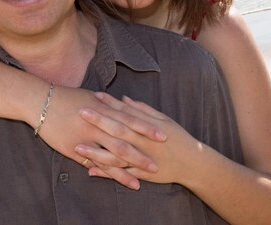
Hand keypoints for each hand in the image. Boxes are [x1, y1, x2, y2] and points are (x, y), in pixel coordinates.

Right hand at [37, 86, 165, 188]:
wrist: (40, 102)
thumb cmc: (66, 97)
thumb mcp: (90, 97)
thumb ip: (108, 104)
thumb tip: (122, 104)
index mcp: (103, 109)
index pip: (130, 119)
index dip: (147, 128)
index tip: (163, 135)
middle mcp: (97, 125)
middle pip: (124, 140)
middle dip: (142, 152)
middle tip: (158, 163)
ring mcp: (87, 138)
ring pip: (112, 156)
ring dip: (129, 168)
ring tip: (144, 179)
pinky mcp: (76, 149)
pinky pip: (96, 164)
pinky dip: (109, 173)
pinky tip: (120, 181)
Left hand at [74, 92, 200, 184]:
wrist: (193, 163)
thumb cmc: (178, 138)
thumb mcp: (164, 119)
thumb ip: (143, 109)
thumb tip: (124, 98)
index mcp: (147, 127)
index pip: (126, 112)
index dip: (110, 104)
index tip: (95, 96)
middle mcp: (143, 142)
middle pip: (118, 130)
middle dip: (99, 121)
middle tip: (81, 112)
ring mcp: (141, 159)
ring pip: (116, 155)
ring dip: (96, 151)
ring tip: (77, 147)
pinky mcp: (141, 174)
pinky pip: (121, 174)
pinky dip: (106, 173)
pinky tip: (90, 170)